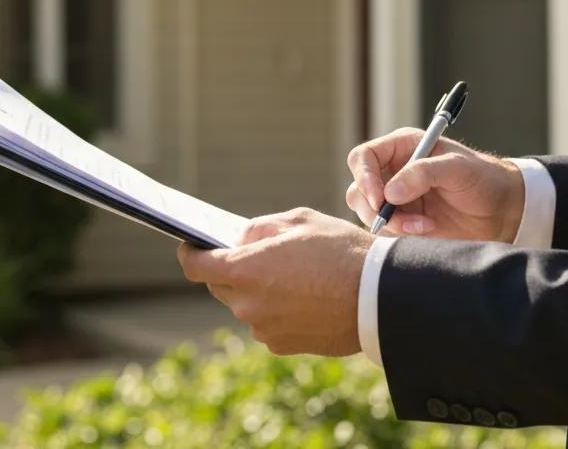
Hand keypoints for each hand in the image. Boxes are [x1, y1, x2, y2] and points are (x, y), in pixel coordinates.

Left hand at [176, 207, 373, 356]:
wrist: (377, 297)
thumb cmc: (339, 250)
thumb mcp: (300, 221)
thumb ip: (262, 228)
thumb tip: (241, 239)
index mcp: (245, 270)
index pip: (196, 266)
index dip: (190, 253)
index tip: (191, 245)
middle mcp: (247, 304)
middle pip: (220, 285)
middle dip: (229, 268)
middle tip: (253, 253)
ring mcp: (264, 329)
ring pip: (245, 304)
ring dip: (256, 289)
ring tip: (289, 273)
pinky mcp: (282, 345)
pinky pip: (266, 322)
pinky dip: (275, 309)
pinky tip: (303, 295)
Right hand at [345, 128, 524, 240]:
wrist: (501, 211)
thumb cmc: (482, 179)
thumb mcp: (457, 168)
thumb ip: (423, 173)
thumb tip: (389, 193)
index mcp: (402, 148)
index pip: (364, 158)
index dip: (365, 177)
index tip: (379, 198)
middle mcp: (393, 171)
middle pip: (359, 189)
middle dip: (375, 208)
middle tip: (401, 220)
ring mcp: (396, 199)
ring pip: (368, 214)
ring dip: (391, 224)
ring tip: (423, 227)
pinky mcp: (403, 223)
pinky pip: (384, 232)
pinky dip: (400, 236)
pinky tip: (427, 231)